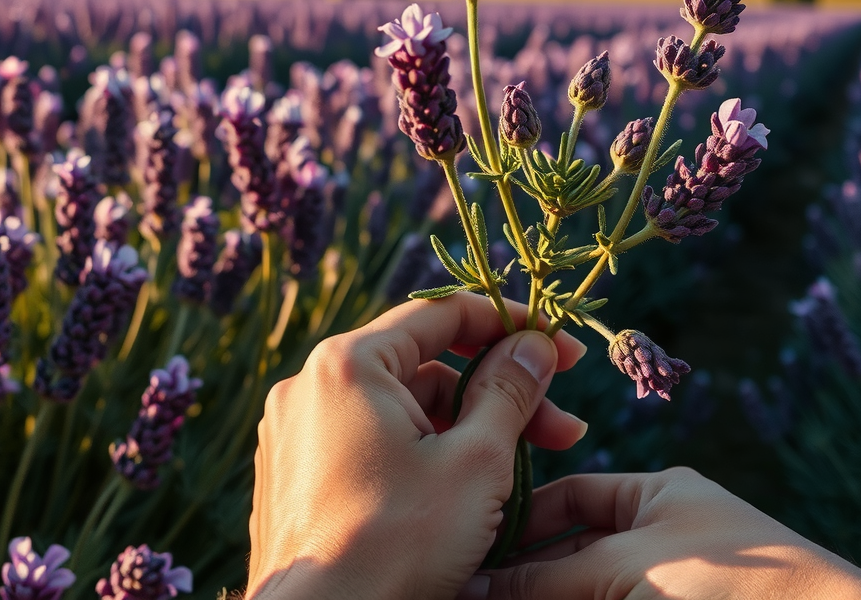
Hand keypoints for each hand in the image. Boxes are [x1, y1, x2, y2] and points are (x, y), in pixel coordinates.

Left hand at [248, 292, 588, 599]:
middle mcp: (310, 386)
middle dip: (498, 394)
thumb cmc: (398, 545)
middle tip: (564, 432)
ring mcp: (296, 432)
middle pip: (424, 368)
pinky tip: (465, 495)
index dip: (513, 327)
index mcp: (347, 364)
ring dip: (465, 431)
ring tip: (520, 475)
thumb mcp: (475, 463)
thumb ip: (509, 392)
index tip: (565, 352)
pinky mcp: (295, 476)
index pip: (442, 315)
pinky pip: (370, 445)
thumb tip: (533, 345)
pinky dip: (421, 456)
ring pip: (401, 411)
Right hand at [482, 467, 860, 598]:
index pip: (570, 496)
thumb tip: (470, 587)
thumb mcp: (624, 569)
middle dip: (523, 575)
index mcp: (657, 496)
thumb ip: (545, 578)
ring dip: (541, 599)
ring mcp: (667, 587)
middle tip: (468, 588)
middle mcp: (661, 540)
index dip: (518, 519)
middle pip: (571, 554)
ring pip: (586, 592)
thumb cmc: (728, 581)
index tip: (469, 545)